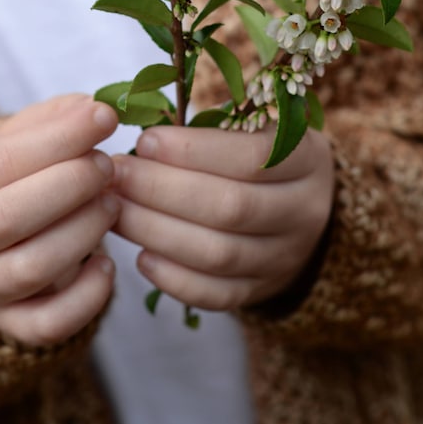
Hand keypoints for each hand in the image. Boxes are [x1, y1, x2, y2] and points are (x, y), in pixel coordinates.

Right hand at [0, 95, 119, 345]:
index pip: (0, 161)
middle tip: (107, 166)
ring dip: (82, 233)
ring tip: (112, 204)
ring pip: (30, 269)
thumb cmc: (16, 173)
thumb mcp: (22, 135)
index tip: (106, 118)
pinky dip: (86, 297)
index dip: (60, 139)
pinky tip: (107, 265)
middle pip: (7, 219)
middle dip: (69, 187)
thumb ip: (57, 119)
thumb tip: (95, 110)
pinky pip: (47, 324)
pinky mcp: (11, 322)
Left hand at [111, 125, 334, 310]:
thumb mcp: (253, 128)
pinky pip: (217, 294)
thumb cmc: (257, 156)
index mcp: (307, 159)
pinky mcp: (261, 290)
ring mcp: (285, 257)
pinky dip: (174, 279)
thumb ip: (210, 128)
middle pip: (231, 208)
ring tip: (116, 211)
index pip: (252, 157)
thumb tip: (141, 140)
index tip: (144, 142)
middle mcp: (304, 211)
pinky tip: (141, 256)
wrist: (296, 209)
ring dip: (157, 232)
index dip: (192, 151)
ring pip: (220, 254)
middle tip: (116, 176)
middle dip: (163, 190)